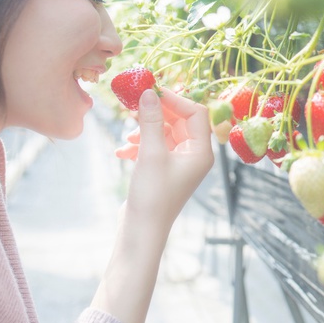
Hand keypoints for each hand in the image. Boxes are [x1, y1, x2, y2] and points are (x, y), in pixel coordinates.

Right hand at [121, 87, 213, 228]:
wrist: (141, 231)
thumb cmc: (152, 195)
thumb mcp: (151, 153)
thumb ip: (151, 120)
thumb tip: (149, 92)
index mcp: (201, 151)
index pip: (196, 112)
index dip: (175, 99)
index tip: (151, 91)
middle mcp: (194, 156)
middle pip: (180, 120)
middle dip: (157, 113)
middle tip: (134, 104)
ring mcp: (179, 163)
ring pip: (164, 133)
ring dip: (145, 130)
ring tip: (127, 137)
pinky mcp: (164, 170)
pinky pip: (155, 147)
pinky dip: (139, 145)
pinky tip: (122, 152)